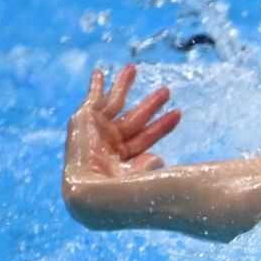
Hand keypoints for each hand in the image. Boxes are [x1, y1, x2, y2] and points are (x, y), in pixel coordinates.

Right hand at [63, 64, 179, 184]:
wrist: (94, 191)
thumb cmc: (122, 190)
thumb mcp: (144, 176)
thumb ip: (150, 166)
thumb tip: (158, 159)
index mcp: (122, 160)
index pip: (146, 138)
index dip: (162, 126)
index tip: (178, 113)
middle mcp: (108, 145)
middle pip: (134, 119)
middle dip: (150, 104)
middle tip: (167, 90)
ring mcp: (95, 133)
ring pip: (114, 104)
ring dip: (124, 86)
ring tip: (134, 68)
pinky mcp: (82, 121)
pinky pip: (91, 99)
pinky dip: (95, 86)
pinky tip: (100, 73)